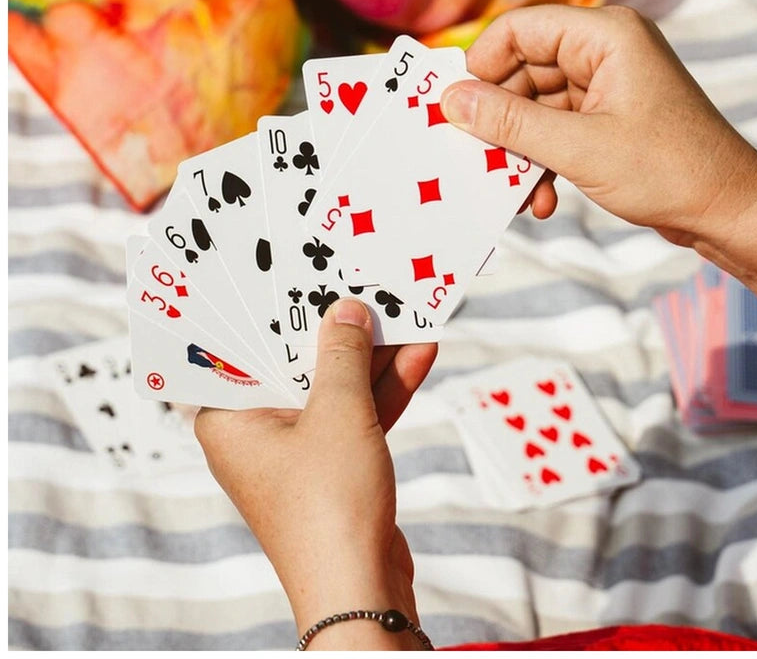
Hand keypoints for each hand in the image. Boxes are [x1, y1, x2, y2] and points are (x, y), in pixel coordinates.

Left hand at [195, 298, 436, 647]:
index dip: (275, 309)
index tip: (297, 270)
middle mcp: (257, 434)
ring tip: (404, 307)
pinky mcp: (335, 465)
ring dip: (373, 354)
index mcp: (230, 421)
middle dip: (338, 327)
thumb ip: (342, 355)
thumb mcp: (338, 414)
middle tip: (363, 280)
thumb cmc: (331, 507)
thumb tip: (346, 310)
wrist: (364, 590)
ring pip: (335, 386)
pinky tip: (420, 352)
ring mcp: (299, 451)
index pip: (246, 349)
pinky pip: (358, 413)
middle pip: (297, 363)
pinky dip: (386, 387)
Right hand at [440, 4, 756, 247]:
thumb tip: (453, 101)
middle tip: (478, 158)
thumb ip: (511, 123)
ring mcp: (609, 84)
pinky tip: (543, 199)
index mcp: (607, 35)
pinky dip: (545, 159)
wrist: (730, 210)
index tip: (455, 108)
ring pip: (537, 104)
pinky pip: (558, 127)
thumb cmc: (670, 171)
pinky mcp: (611, 116)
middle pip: (524, 68)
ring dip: (522, 149)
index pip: (520, 28)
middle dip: (501, 119)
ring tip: (516, 190)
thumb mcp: (579, 148)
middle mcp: (607, 50)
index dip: (482, 65)